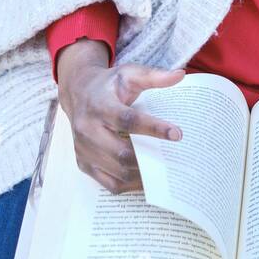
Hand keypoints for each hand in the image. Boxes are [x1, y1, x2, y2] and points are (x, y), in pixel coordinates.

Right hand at [57, 38, 185, 193]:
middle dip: (150, 157)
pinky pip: (109, 183)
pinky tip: (148, 178)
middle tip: (175, 160)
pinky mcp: (83, 163)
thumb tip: (180, 76)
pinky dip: (131, 185)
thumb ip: (154, 76)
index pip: (127, 120)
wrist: (78, 93)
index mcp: (99, 105)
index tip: (177, 134)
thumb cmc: (109, 85)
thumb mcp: (129, 74)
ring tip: (165, 170)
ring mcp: (83, 149)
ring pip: (117, 171)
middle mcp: (87, 129)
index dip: (153, 128)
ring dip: (143, 174)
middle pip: (122, 152)